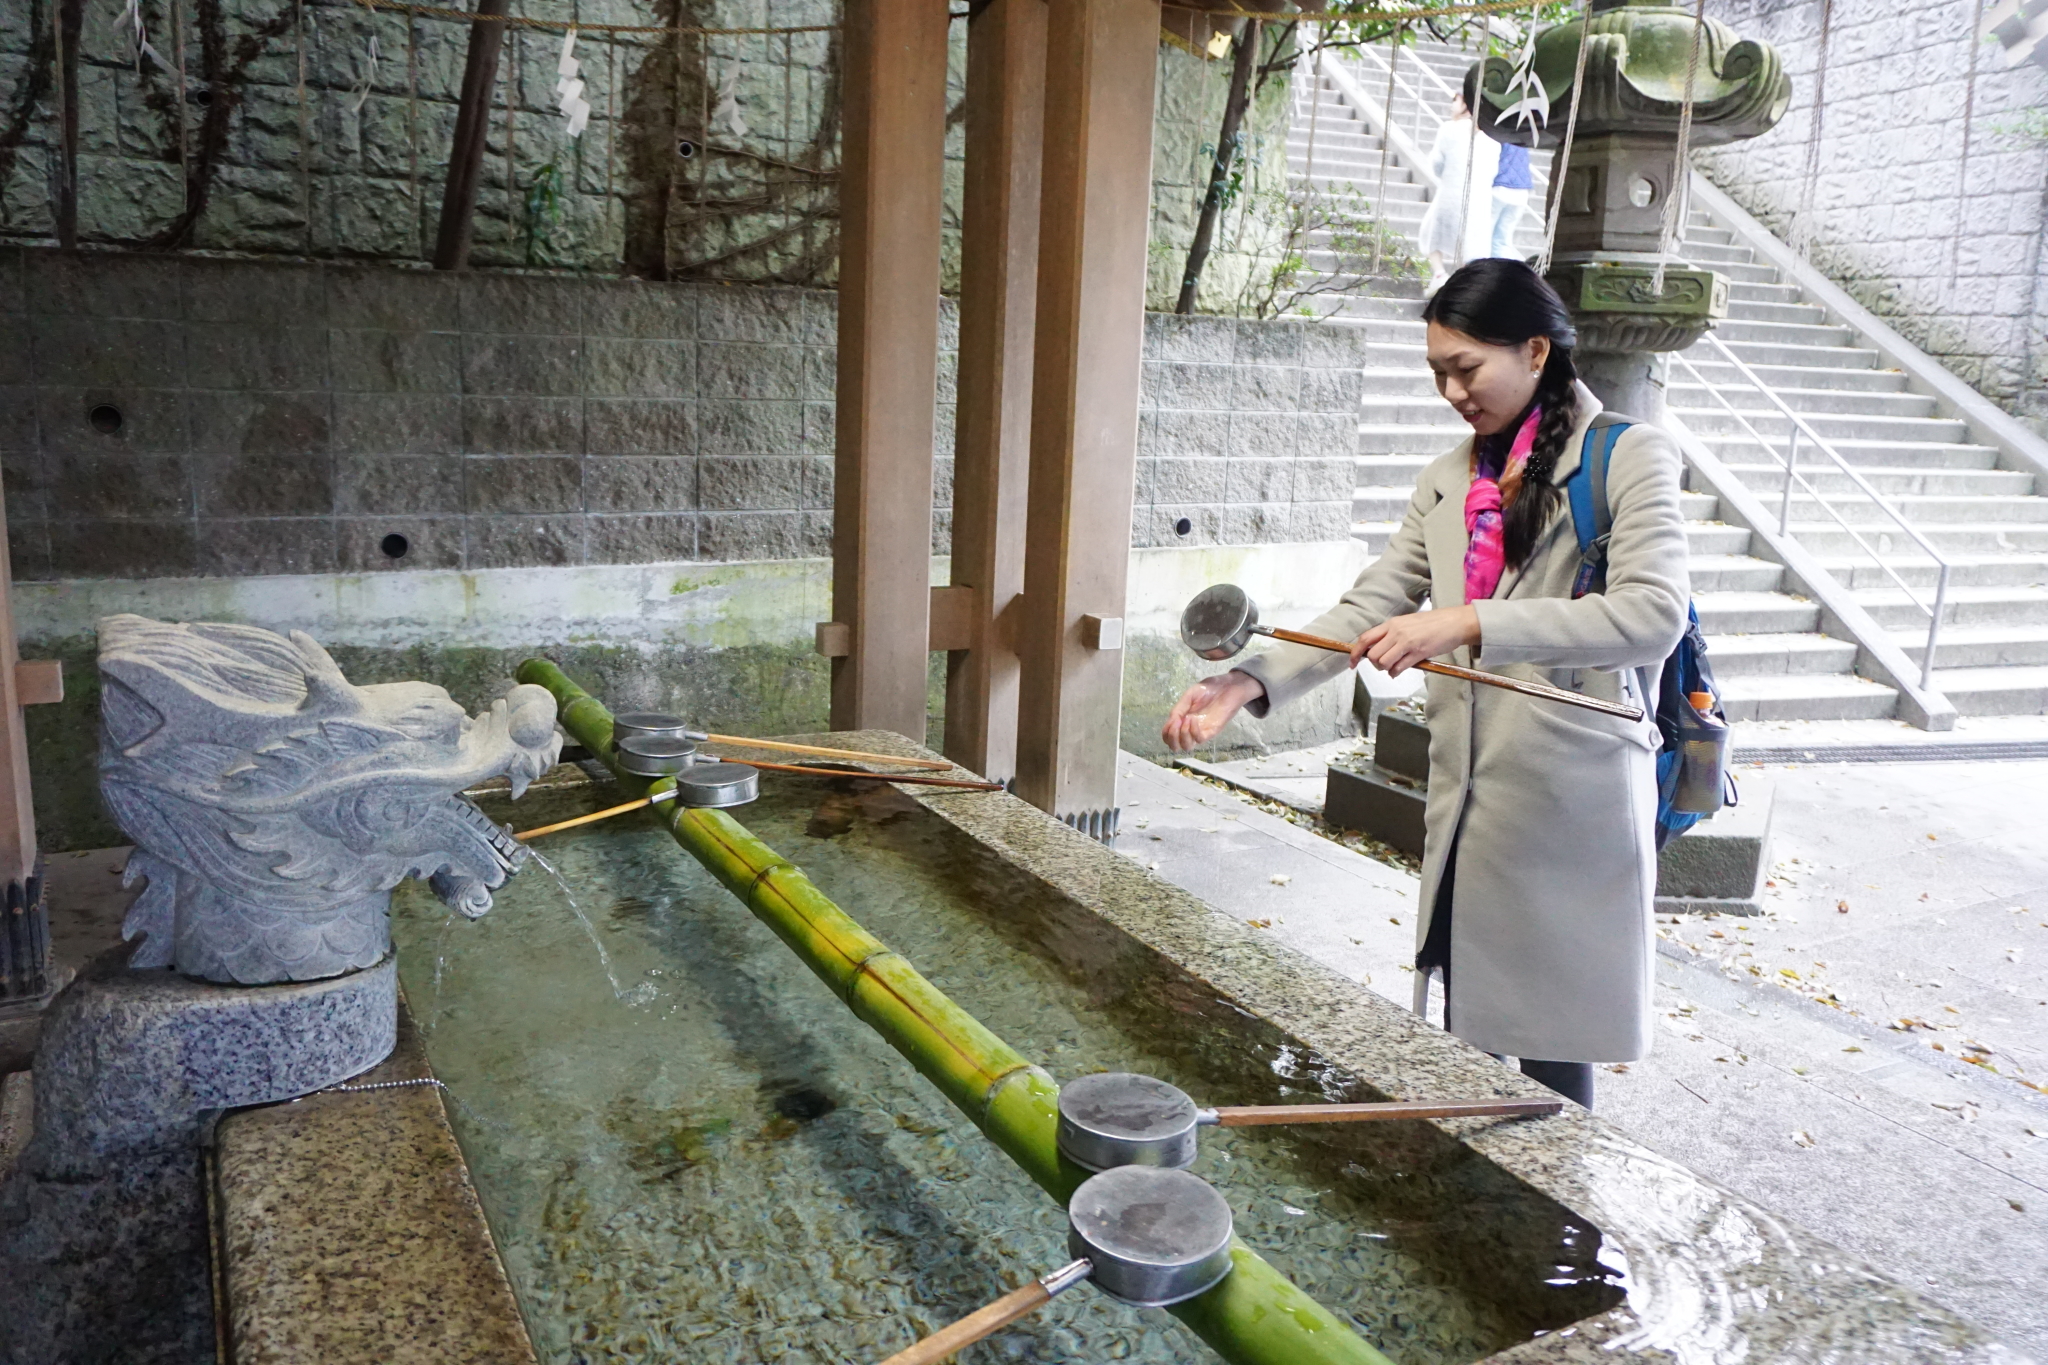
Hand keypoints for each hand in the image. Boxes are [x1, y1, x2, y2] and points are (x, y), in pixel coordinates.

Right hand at [1161, 671, 1265, 751]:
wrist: (1228, 686)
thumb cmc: (1209, 689)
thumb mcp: (1189, 696)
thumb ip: (1179, 708)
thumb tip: (1171, 722)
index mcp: (1182, 721)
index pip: (1168, 736)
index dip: (1166, 732)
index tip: (1172, 719)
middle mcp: (1190, 729)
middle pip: (1175, 746)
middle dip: (1171, 738)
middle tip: (1175, 723)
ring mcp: (1201, 731)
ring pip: (1187, 746)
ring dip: (1182, 735)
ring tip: (1185, 720)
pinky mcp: (1212, 731)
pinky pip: (1199, 739)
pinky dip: (1193, 731)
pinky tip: (1193, 719)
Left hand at [1349, 606, 1481, 676]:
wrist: (1454, 622)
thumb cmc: (1432, 624)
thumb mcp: (1407, 623)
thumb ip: (1391, 634)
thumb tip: (1377, 650)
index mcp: (1392, 624)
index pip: (1365, 639)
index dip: (1355, 653)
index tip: (1352, 663)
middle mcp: (1397, 632)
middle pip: (1373, 655)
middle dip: (1375, 664)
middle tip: (1384, 665)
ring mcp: (1407, 643)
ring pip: (1383, 663)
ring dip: (1386, 669)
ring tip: (1394, 667)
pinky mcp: (1418, 653)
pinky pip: (1398, 668)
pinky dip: (1396, 673)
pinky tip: (1400, 670)